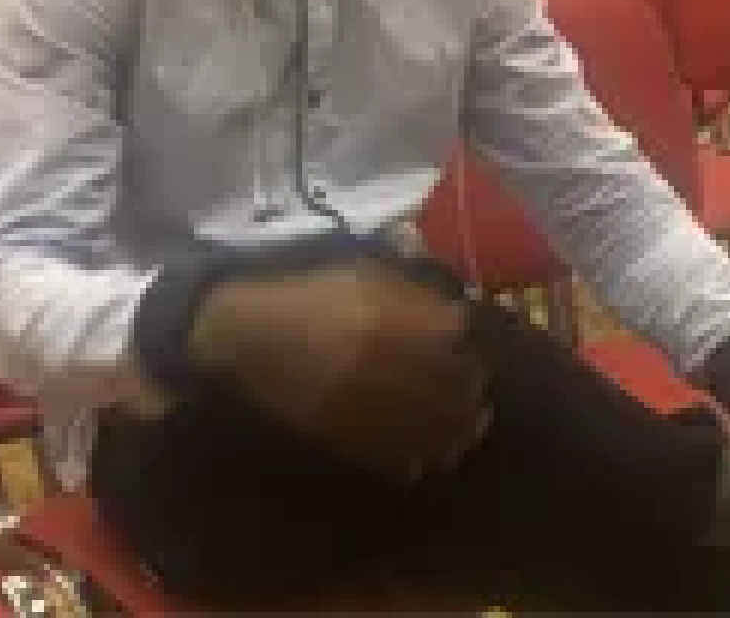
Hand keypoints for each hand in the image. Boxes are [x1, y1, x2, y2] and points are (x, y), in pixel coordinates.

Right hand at [190, 257, 490, 484]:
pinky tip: (430, 454)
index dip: (471, 342)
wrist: (251, 335)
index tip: (472, 344)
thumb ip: (409, 285)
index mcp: (390, 317)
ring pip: (431, 426)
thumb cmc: (310, 295)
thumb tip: (453, 304)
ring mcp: (366, 403)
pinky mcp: (346, 434)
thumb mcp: (362, 272)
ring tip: (468, 428)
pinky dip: (418, 458)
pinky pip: (395, 455)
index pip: (456, 335)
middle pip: (452, 384)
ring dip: (457, 430)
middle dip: (472, 389)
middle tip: (478, 390)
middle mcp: (386, 363)